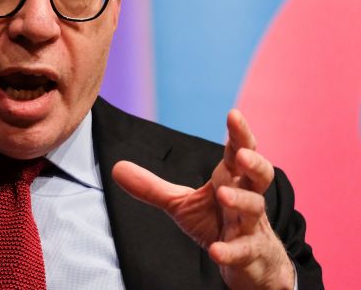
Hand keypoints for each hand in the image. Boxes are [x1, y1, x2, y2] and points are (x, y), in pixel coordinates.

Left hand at [112, 109, 293, 288]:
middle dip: (254, 163)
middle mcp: (247, 197)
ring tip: (223, 194)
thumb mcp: (180, 204)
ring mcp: (251, 225)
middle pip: (260, 175)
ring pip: (255, 208)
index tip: (233, 114)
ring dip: (241, 200)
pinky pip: (243, 250)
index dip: (239, 134)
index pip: (239, 152)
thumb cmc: (217, 223)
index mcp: (231, 179)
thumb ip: (152, 186)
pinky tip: (217, 250)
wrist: (247, 263)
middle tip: (241, 154)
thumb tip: (116, 168)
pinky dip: (231, 249)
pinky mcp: (250, 252)